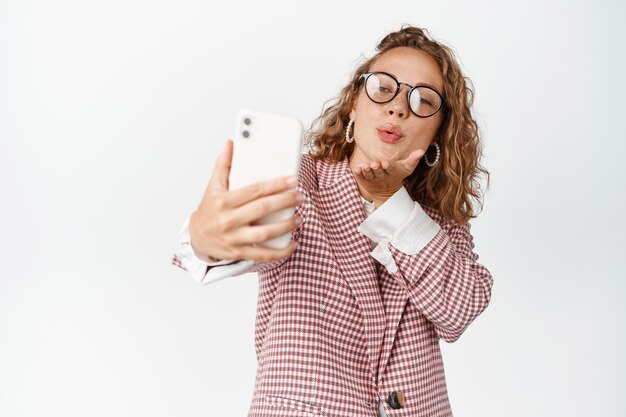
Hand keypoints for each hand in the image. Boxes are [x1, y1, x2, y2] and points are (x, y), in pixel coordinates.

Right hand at [189, 140, 303, 261]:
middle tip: (300, 197)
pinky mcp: (238, 253)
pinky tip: (292, 244)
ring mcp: (233, 238)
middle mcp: (228, 220)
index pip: (254, 190)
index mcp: (223, 201)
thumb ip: (223, 164)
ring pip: (264, 233)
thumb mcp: (213, 186)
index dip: (275, 185)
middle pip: (262, 209)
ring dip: (285, 226)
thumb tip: (231, 143)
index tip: (292, 180)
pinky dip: (280, 252)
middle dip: (285, 202)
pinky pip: (262, 254)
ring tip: (299, 219)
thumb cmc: (209, 209)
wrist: (196, 237)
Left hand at [352, 149, 424, 207]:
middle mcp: (382, 177)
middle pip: (379, 172)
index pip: (390, 169)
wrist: (386, 191)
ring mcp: (372, 180)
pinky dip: (358, 174)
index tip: (386, 163)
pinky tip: (356, 169)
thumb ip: (413, 159)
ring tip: (365, 166)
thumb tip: (422, 150)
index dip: (388, 166)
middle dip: (376, 168)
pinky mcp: (364, 181)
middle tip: (374, 164)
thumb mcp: (406, 168)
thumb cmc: (397, 175)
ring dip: (366, 171)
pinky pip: (361, 178)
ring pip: (369, 175)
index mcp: (392, 173)